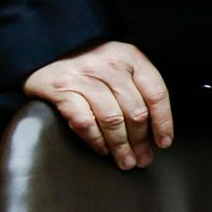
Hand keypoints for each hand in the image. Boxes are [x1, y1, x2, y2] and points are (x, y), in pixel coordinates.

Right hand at [22, 40, 173, 169]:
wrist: (48, 49)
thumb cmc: (92, 63)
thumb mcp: (121, 64)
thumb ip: (138, 86)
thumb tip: (156, 127)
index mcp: (131, 57)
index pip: (156, 94)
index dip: (163, 122)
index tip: (164, 143)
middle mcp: (110, 65)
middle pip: (135, 111)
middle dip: (141, 141)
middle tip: (142, 159)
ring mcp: (85, 77)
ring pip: (112, 120)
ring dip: (121, 146)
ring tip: (125, 161)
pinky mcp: (62, 90)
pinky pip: (84, 122)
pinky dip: (95, 140)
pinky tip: (102, 150)